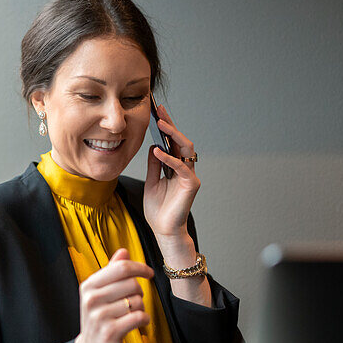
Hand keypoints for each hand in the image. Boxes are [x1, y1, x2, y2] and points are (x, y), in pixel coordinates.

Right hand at [71, 249, 152, 342]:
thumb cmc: (98, 319)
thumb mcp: (100, 294)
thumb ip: (111, 272)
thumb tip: (123, 251)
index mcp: (89, 285)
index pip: (121, 268)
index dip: (139, 268)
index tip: (149, 273)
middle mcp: (91, 299)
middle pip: (132, 284)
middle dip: (139, 293)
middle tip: (133, 303)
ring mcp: (100, 316)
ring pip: (137, 301)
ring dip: (141, 308)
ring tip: (131, 315)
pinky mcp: (111, 332)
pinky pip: (139, 317)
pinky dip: (144, 319)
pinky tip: (138, 323)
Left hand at [144, 103, 199, 238]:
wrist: (163, 230)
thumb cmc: (158, 210)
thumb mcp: (151, 182)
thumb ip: (154, 165)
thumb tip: (153, 146)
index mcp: (175, 167)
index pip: (172, 143)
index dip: (166, 127)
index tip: (157, 112)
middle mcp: (185, 169)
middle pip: (181, 141)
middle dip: (171, 125)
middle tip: (160, 112)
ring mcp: (189, 176)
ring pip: (186, 149)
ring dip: (174, 135)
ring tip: (161, 125)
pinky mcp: (191, 185)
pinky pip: (181, 167)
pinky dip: (169, 158)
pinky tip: (157, 151)